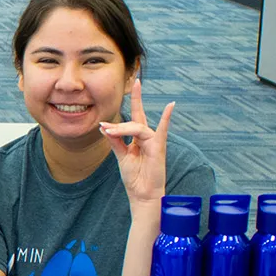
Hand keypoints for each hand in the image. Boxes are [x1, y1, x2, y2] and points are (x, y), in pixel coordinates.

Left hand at [100, 79, 171, 206]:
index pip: (134, 117)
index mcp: (137, 139)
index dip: (131, 103)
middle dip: (137, 98)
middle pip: (138, 116)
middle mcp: (146, 137)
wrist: (142, 194)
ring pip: (137, 127)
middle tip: (135, 82)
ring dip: (121, 128)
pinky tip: (170, 106)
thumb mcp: (121, 157)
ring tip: (108, 130)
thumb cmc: (134, 177)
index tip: (122, 99)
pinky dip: (166, 119)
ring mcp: (153, 141)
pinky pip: (161, 131)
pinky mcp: (158, 148)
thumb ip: (115, 141)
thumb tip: (104, 127)